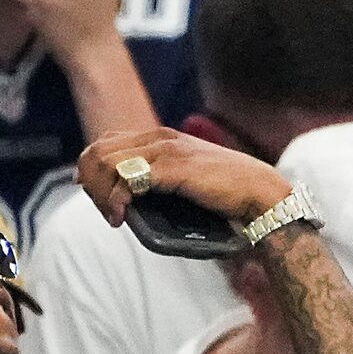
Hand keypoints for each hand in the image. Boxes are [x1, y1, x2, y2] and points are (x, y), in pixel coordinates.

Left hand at [76, 128, 292, 230]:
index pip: (106, 142)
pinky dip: (117, 200)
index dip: (91, 168)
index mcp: (161, 137)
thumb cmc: (229, 191)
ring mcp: (167, 150)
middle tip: (105, 210)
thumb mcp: (187, 176)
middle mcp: (160, 137)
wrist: (261, 193)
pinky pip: (128, 180)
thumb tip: (133, 194)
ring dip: (100, 193)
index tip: (95, 194)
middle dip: (91, 183)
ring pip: (106, 163)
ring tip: (113, 216)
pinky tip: (122, 217)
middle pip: (98, 151)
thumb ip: (162, 175)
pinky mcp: (174, 168)